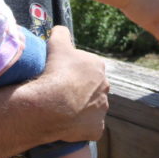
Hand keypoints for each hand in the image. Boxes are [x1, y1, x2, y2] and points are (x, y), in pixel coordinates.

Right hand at [44, 26, 109, 142]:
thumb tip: (60, 28)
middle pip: (93, 87)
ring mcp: (102, 109)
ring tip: (63, 110)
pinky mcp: (97, 128)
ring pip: (93, 108)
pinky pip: (91, 128)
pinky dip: (83, 127)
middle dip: (81, 90)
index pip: (88, 67)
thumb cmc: (56, 71)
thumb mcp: (57, 43)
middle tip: (62, 93)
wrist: (52, 103)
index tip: (62, 75)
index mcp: (98, 67)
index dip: (74, 71)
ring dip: (82, 108)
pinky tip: (70, 126)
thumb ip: (61, 33)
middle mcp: (105, 87)